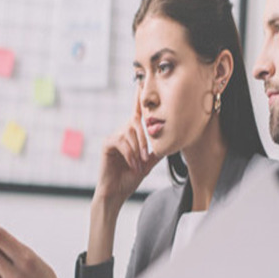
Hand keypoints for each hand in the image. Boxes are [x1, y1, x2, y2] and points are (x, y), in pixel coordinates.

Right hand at [94, 87, 159, 207]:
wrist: (116, 193)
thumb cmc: (130, 178)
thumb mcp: (148, 163)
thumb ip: (156, 151)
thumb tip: (171, 142)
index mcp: (132, 135)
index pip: (137, 114)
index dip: (139, 99)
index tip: (140, 84)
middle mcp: (122, 132)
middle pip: (136, 123)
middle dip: (144, 139)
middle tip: (146, 157)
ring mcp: (113, 137)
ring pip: (130, 133)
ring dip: (138, 150)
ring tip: (139, 165)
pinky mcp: (107, 144)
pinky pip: (122, 142)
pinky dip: (130, 154)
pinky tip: (132, 164)